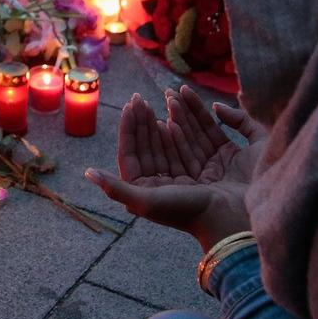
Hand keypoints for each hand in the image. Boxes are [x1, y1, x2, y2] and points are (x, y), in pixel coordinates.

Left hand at [85, 87, 263, 248]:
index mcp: (148, 191)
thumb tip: (87, 173)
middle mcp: (165, 183)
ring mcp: (188, 174)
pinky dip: (187, 124)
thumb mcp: (146, 201)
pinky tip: (178, 110)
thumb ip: (116, 188)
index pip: (132, 154)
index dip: (129, 129)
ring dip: (165, 117)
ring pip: (170, 140)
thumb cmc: (186, 212)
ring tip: (160, 97)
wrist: (230, 221)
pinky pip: (194, 140)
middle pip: (150, 145)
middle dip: (144, 120)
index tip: (129, 106)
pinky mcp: (210, 166)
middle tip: (139, 97)